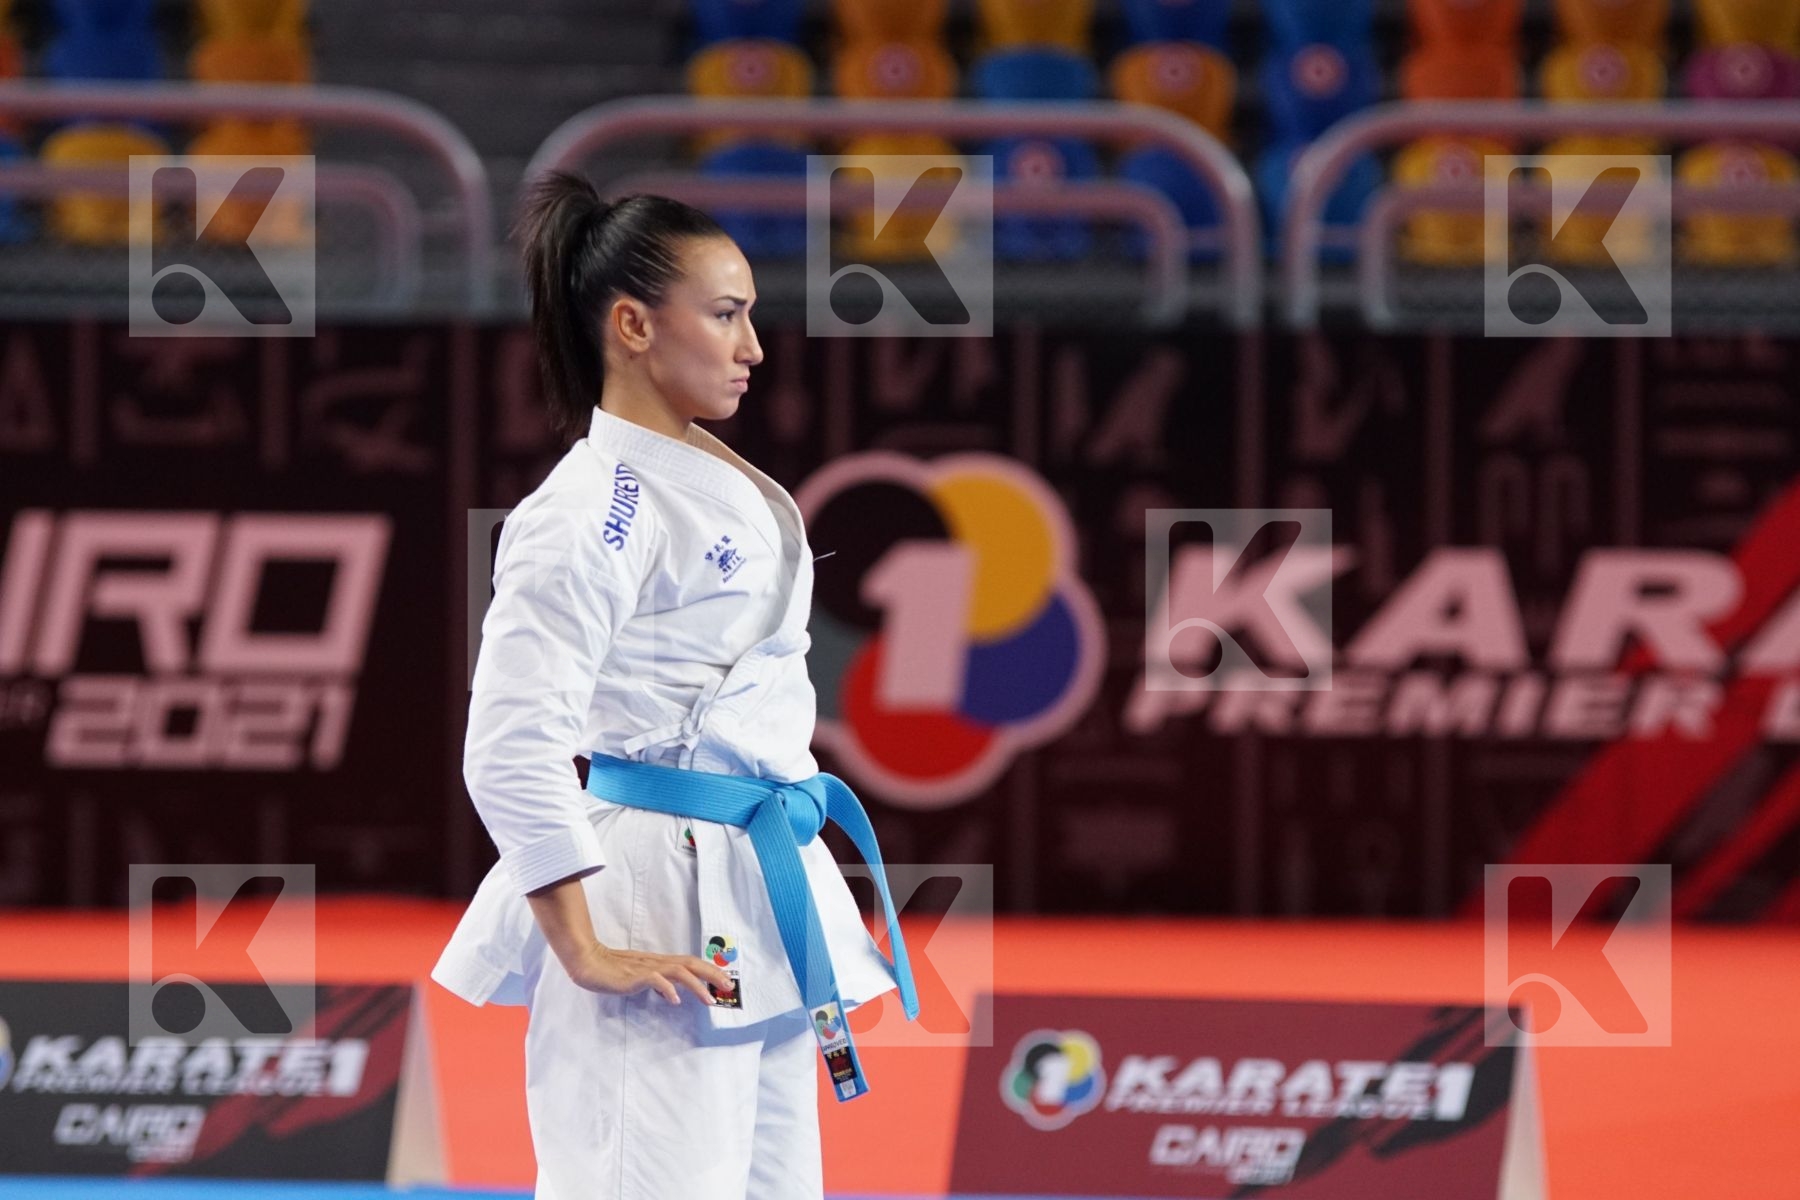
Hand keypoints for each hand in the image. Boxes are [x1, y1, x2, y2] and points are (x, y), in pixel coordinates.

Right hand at [564, 941, 734, 1005]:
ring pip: (679, 971)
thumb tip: (671, 992)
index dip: (710, 971)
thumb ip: (656, 982)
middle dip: (712, 975)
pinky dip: (667, 989)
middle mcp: (657, 962)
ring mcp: (646, 968)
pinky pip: (654, 980)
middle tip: (729, 987)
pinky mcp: (633, 976)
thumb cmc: (611, 970)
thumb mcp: (639, 977)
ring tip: (709, 1000)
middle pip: (691, 964)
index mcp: (659, 962)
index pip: (690, 963)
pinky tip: (675, 1000)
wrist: (587, 961)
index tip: (725, 982)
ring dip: (697, 985)